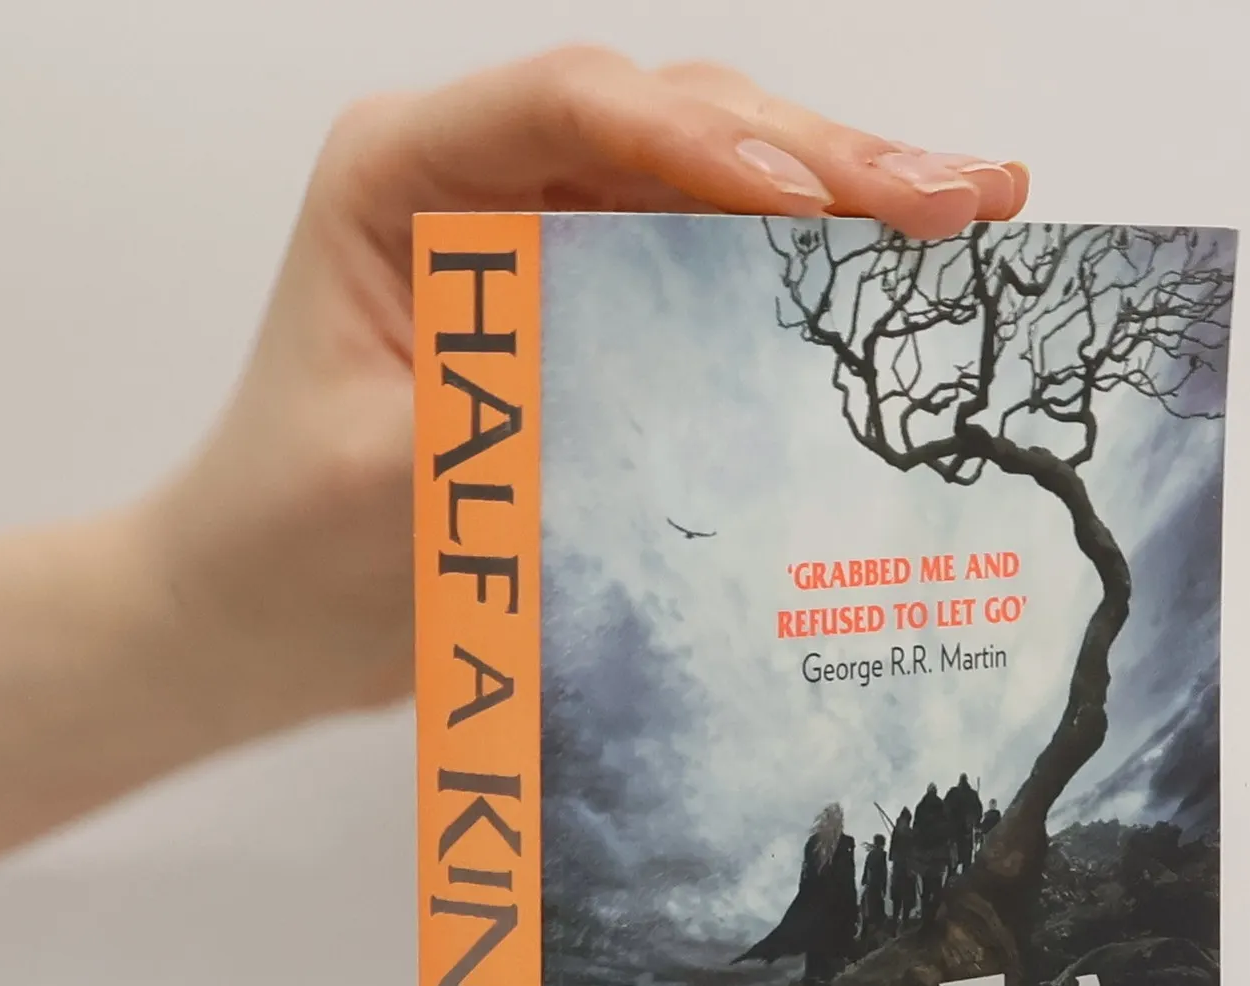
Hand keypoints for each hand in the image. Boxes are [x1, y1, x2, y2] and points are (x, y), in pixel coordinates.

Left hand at [148, 47, 1030, 727]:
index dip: (702, 142)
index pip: (570, 109)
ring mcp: (553, 238)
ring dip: (847, 197)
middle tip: (960, 199)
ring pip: (719, 183)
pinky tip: (907, 269)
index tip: (808, 202)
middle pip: (675, 125)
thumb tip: (681, 388)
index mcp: (405, 172)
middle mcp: (487, 180)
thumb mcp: (396, 473)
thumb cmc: (292, 537)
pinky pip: (717, 270)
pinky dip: (810, 273)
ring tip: (979, 210)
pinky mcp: (599, 311)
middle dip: (824, 158)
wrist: (270, 612)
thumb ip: (524, 410)